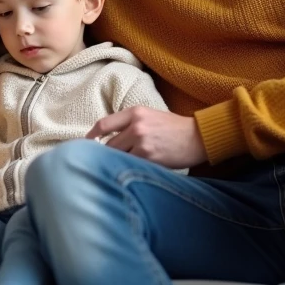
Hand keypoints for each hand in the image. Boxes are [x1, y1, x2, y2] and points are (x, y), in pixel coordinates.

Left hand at [86, 107, 207, 168]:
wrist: (198, 137)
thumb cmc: (174, 128)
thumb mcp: (150, 116)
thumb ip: (130, 123)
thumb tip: (108, 139)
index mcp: (135, 112)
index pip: (103, 124)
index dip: (90, 136)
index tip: (85, 145)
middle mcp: (136, 125)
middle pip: (109, 145)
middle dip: (106, 156)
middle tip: (104, 163)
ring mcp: (142, 142)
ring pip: (118, 157)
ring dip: (117, 164)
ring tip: (119, 169)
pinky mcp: (149, 157)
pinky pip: (131, 165)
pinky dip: (129, 169)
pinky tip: (132, 172)